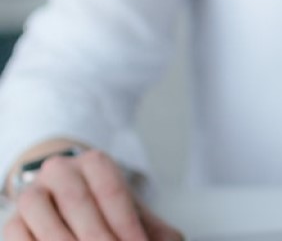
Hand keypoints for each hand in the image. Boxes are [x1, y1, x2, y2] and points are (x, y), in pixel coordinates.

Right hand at [2, 149, 181, 240]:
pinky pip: (17, 232)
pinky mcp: (13, 218)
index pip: (112, 192)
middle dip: (97, 235)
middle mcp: (61, 170)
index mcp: (95, 163)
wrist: (64, 200)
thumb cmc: (105, 210)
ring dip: (63, 240)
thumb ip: (153, 229)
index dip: (126, 224)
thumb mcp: (131, 213)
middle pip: (78, 201)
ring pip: (40, 211)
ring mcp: (33, 192)